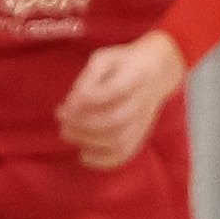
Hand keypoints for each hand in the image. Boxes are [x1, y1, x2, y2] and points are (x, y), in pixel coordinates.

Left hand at [57, 31, 186, 170]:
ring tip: (67, 132)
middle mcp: (142, 102)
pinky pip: (124, 154)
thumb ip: (88, 77)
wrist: (157, 73)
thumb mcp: (104, 58)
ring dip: (87, 141)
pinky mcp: (140, 136)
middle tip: (62, 119)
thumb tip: (72, 103)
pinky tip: (83, 155)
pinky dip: (102, 160)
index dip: (86, 100)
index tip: (64, 104)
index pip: (113, 91)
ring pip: (117, 140)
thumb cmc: (123, 64)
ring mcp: (143, 122)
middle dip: (82, 124)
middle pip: (114, 120)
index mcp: (135, 76)